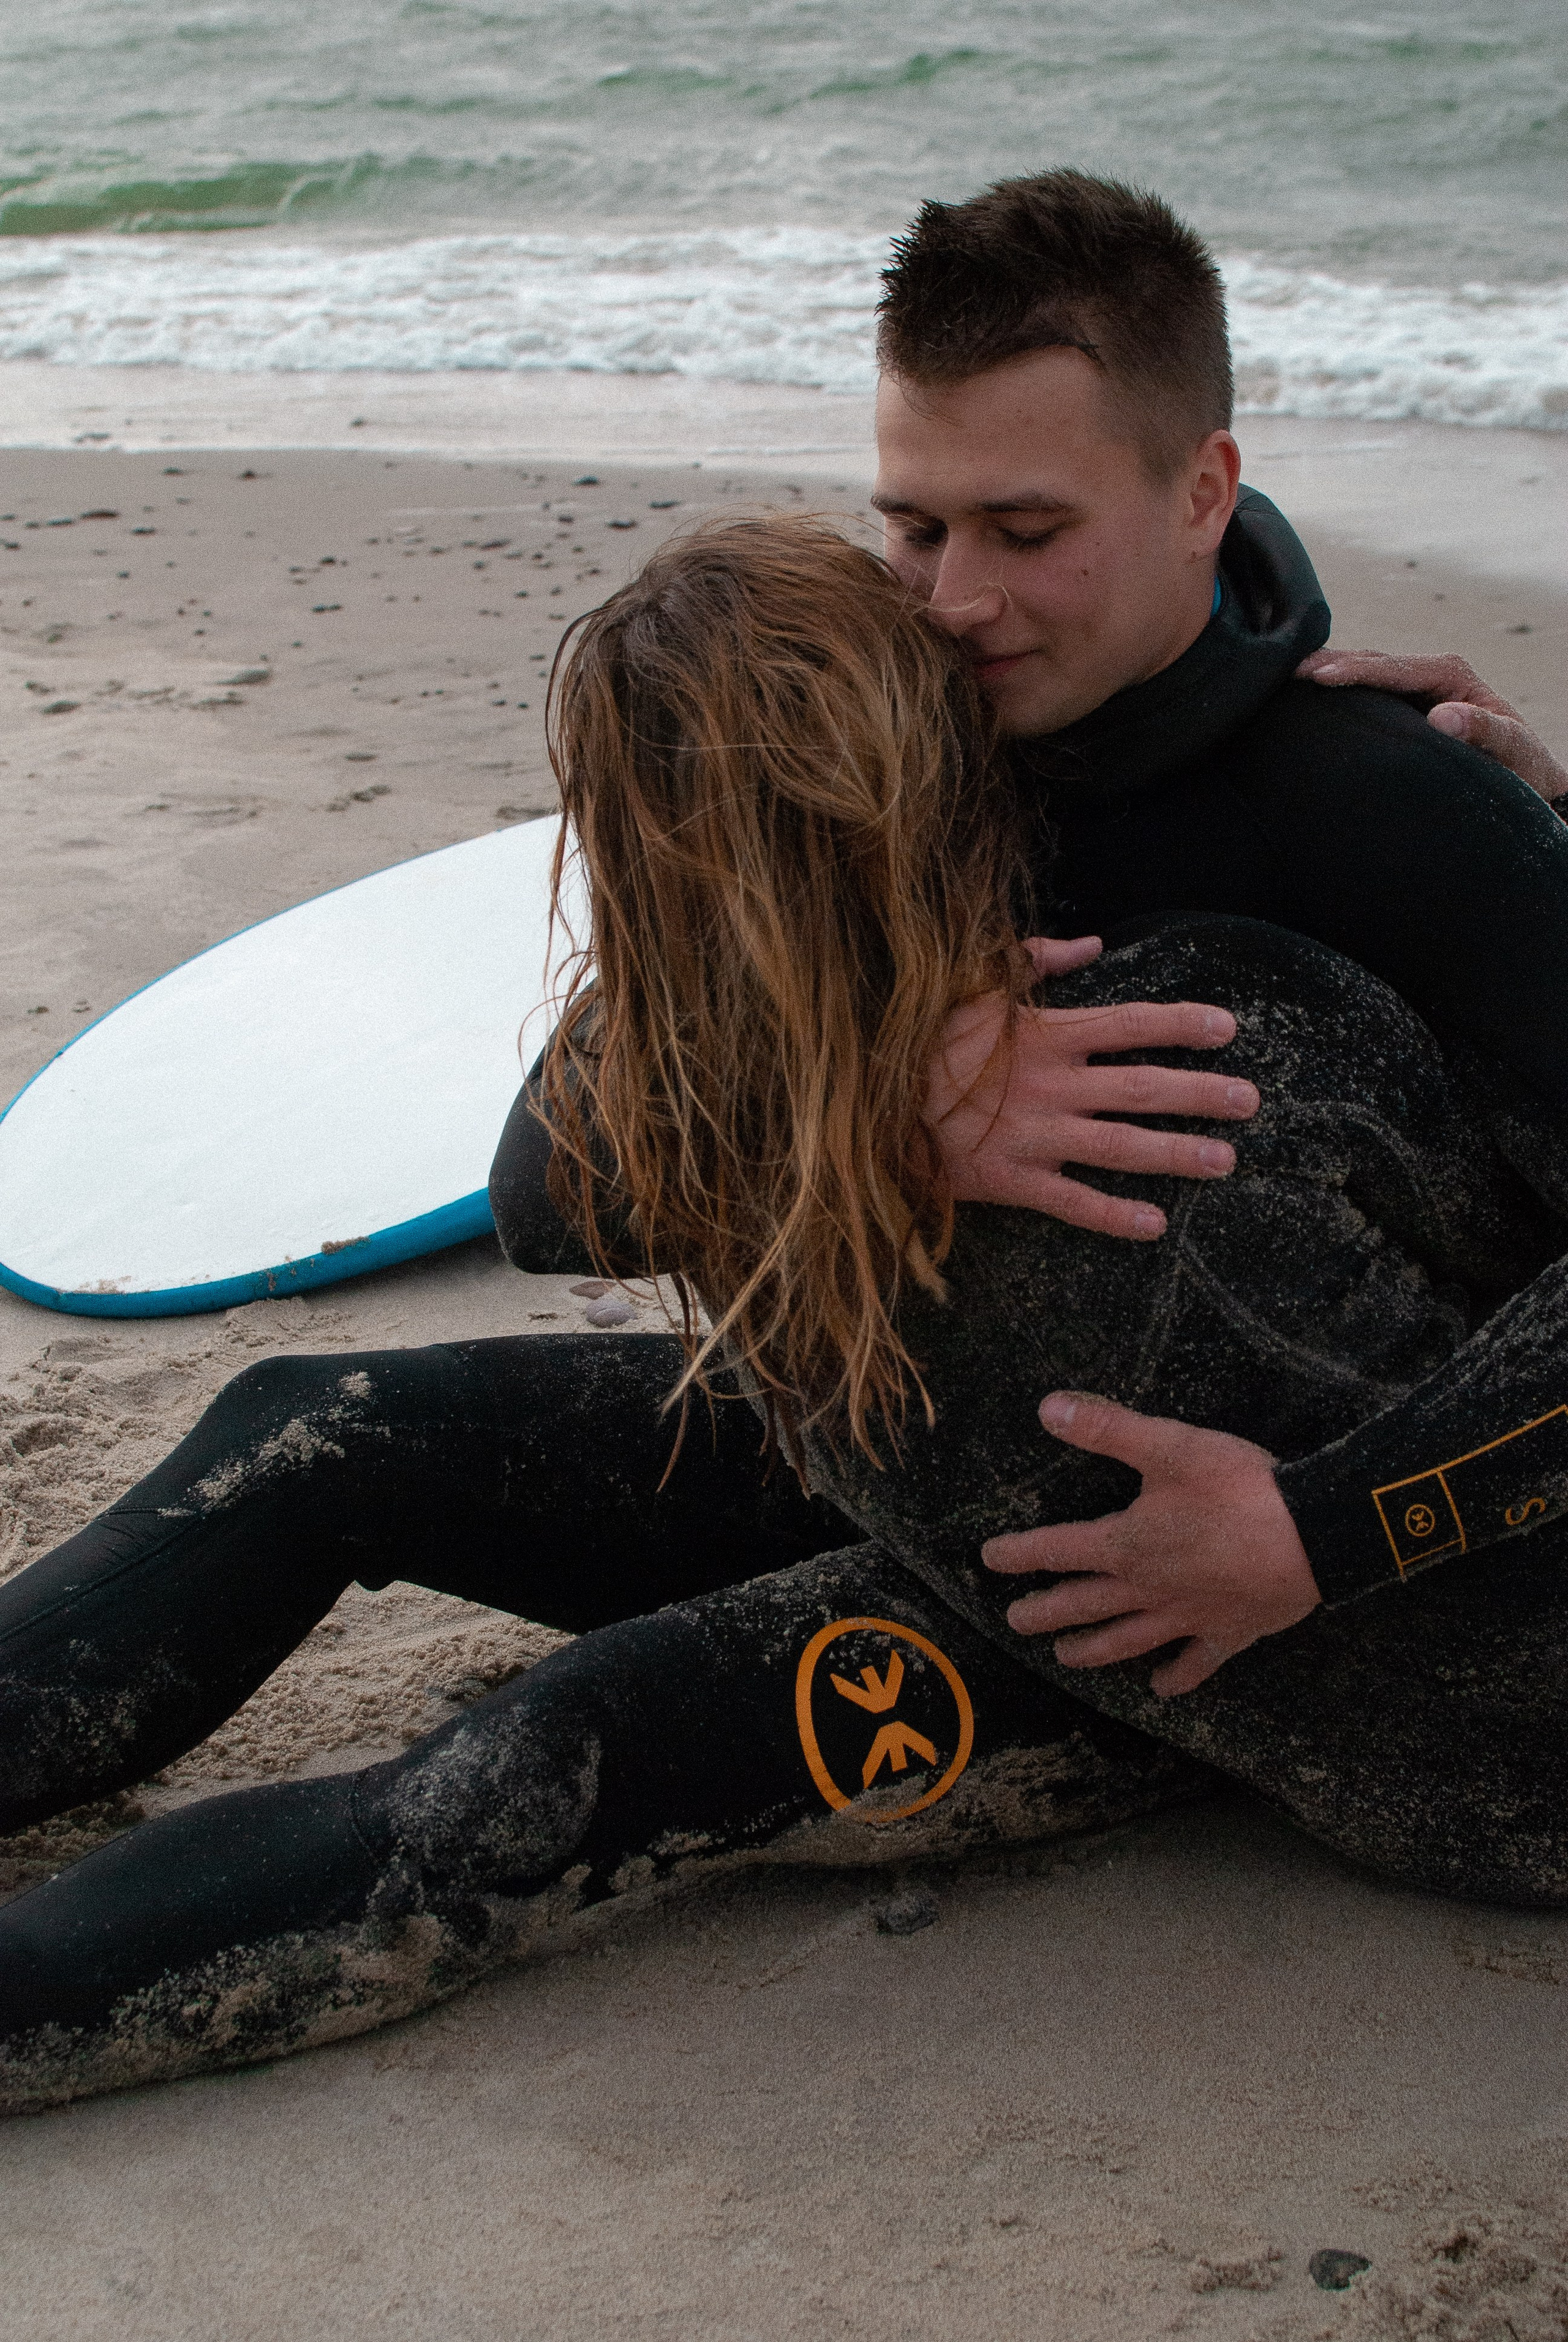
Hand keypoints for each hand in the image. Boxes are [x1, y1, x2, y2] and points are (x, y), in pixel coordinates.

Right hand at [925, 936, 1259, 1242]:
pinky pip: (1073, 1201)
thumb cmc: (922, 1042)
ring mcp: (1036, 1135)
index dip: (1181, 1025)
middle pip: (1142, 1088)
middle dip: (1200, 1093)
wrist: (871, 1104)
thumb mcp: (974, 985)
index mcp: (1045, 1036)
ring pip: (1120, 1146)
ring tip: (1225, 1160)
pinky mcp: (1013, 1180)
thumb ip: (1034, 961)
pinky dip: (1114, 1215)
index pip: (1129, 1024)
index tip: (1228, 1029)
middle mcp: (1052, 1086)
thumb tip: (1092, 944)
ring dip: (1176, 1153)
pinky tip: (1155, 1223)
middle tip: (1249, 1101)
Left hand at [982, 1392, 1320, 1695]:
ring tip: (1064, 1658)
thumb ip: (1107, 1429)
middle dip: (1043, 1612)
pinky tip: (1161, 1688)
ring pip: (1125, 1641)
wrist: (1311, 1535)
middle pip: (1082, 1604)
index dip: (1019, 1553)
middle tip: (1014, 1622)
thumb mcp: (1168, 1445)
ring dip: (1091, 1651)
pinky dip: (1175, 1679)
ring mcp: (1185, 1617)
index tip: (990, 1558)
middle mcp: (1146, 1588)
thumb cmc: (1238, 1488)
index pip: (1057, 1549)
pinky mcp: (1227, 1634)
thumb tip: (1048, 1409)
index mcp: (1126, 1543)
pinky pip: (1194, 1664)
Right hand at [1298, 648, 1567, 803]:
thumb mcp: (1512, 749)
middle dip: (1330, 664)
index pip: (1392, 667)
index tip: (1319, 677)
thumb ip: (1484, 731)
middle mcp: (1429, 675)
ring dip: (1326, 674)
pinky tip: (1303, 699)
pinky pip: (1363, 695)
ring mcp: (1413, 689)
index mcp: (1450, 674)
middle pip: (1371, 663)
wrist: (1526, 779)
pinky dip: (1334, 693)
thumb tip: (1443, 716)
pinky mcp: (1402, 707)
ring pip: (1362, 675)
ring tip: (1283, 679)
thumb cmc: (1521, 765)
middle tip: (1287, 670)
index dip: (1354, 670)